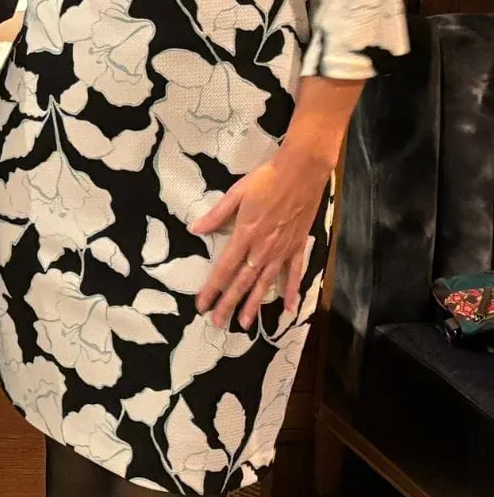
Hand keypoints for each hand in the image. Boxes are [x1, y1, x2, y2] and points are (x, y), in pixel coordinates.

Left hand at [190, 142, 332, 328]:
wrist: (301, 173)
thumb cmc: (266, 180)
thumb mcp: (236, 194)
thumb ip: (216, 216)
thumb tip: (194, 230)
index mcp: (245, 235)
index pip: (224, 268)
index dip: (212, 288)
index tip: (202, 304)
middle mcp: (263, 248)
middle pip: (242, 281)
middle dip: (229, 303)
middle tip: (217, 323)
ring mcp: (282, 250)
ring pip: (265, 283)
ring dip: (254, 304)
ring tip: (244, 323)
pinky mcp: (297, 247)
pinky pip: (295, 274)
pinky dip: (292, 292)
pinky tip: (289, 309)